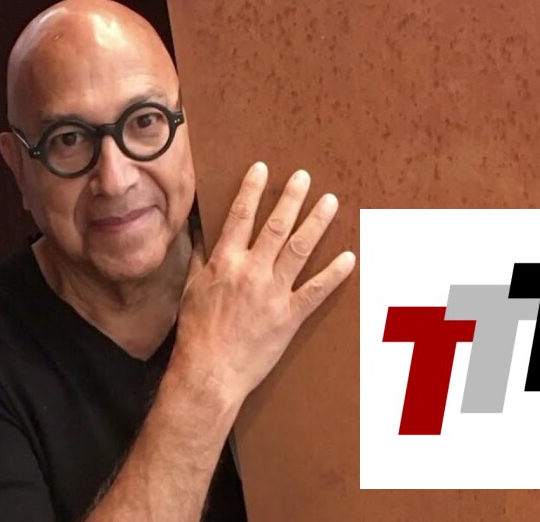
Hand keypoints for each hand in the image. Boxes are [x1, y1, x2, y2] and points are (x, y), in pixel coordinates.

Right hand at [174, 163, 355, 405]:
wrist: (210, 371)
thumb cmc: (196, 332)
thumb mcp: (190, 289)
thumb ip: (200, 257)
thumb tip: (201, 231)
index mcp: (225, 262)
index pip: (240, 216)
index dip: (252, 190)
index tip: (262, 169)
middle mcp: (251, 271)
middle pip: (276, 226)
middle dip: (291, 198)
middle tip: (304, 177)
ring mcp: (273, 293)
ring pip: (300, 249)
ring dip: (316, 222)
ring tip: (329, 202)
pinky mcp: (290, 316)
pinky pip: (317, 290)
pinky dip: (334, 274)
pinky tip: (349, 257)